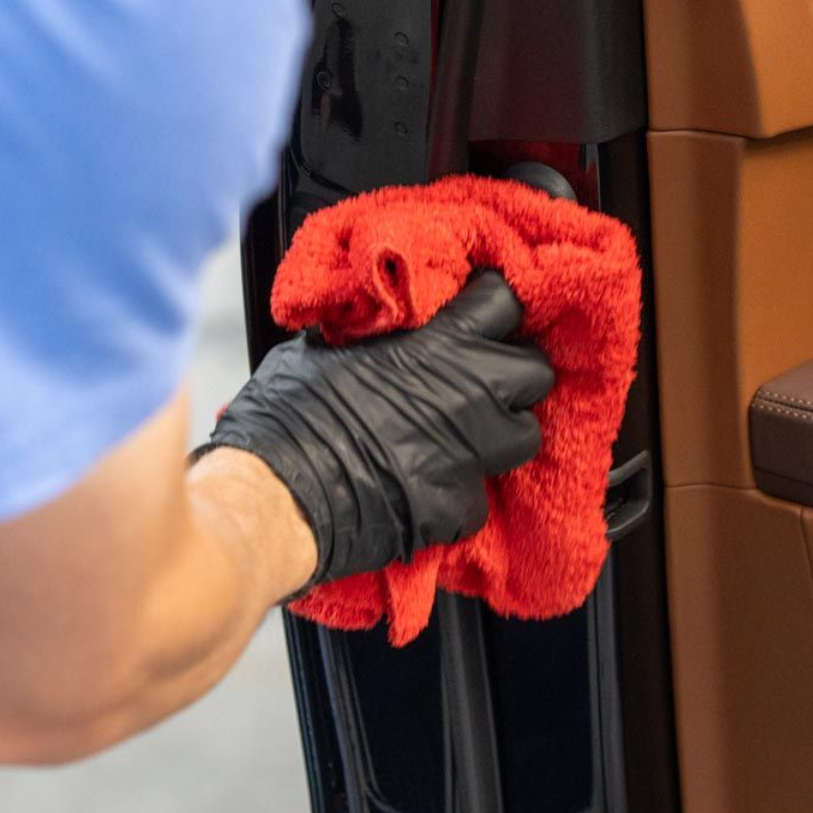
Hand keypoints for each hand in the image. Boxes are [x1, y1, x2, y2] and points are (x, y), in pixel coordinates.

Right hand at [195, 272, 553, 591]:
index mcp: (437, 346)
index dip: (495, 309)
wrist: (277, 496)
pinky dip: (458, 495)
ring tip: (468, 437)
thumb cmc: (286, 417)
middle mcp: (468, 396)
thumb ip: (363, 334)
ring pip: (525, 436)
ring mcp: (470, 456)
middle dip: (513, 376)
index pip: (505, 304)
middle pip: (535, 372)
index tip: (482, 317)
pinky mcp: (458, 509)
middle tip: (482, 382)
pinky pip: (479, 497)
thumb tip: (360, 325)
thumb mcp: (319, 349)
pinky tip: (428, 490)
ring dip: (502, 433)